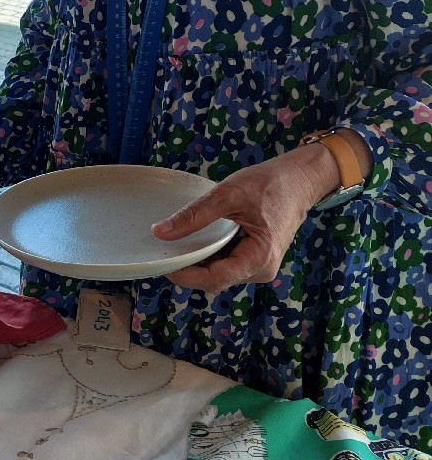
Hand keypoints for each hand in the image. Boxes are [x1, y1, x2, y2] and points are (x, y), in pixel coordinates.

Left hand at [150, 145, 341, 293]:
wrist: (299, 179)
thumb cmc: (271, 184)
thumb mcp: (229, 194)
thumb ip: (195, 215)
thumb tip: (160, 231)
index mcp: (260, 258)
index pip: (215, 279)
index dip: (185, 275)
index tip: (163, 264)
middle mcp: (261, 270)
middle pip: (215, 280)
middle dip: (188, 269)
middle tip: (163, 250)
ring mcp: (258, 266)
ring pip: (218, 274)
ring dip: (198, 262)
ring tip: (177, 243)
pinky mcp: (253, 259)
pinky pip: (225, 264)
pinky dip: (209, 255)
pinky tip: (196, 240)